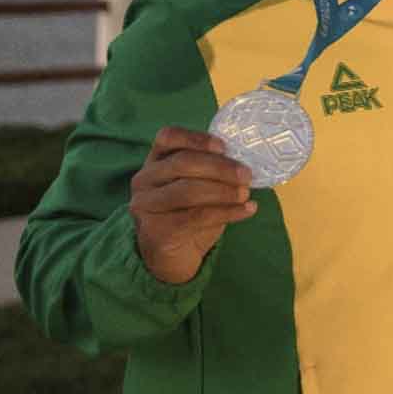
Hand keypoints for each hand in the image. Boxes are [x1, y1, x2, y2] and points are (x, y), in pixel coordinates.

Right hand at [129, 126, 255, 283]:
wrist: (170, 256)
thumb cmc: (188, 213)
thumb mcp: (197, 186)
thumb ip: (211, 172)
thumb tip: (245, 165)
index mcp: (156, 160)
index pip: (168, 137)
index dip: (196, 139)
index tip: (223, 146)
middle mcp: (144, 179)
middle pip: (182, 163)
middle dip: (219, 167)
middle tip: (246, 175)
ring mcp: (146, 205)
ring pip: (188, 191)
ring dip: (224, 191)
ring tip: (246, 194)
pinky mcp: (157, 230)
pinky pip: (197, 217)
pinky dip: (227, 212)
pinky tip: (247, 210)